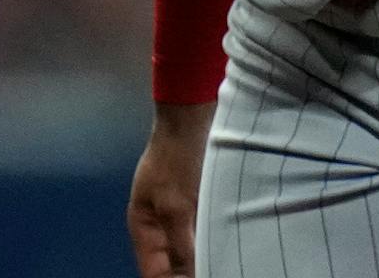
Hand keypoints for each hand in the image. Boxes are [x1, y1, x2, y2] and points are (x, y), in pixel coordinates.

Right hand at [127, 100, 213, 277]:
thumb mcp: (178, 208)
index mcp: (143, 226)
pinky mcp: (201, 207)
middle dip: (191, 274)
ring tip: (229, 264)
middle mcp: (160, 225)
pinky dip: (218, 247)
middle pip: (173, 267)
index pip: (154, 274)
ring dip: (208, 261)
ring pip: (194, 254)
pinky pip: (207, 238)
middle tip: (221, 271)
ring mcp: (181, 215)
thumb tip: (191, 276)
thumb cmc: (178, 159)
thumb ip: (183, 248)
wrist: (194, 116)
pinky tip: (234, 252)